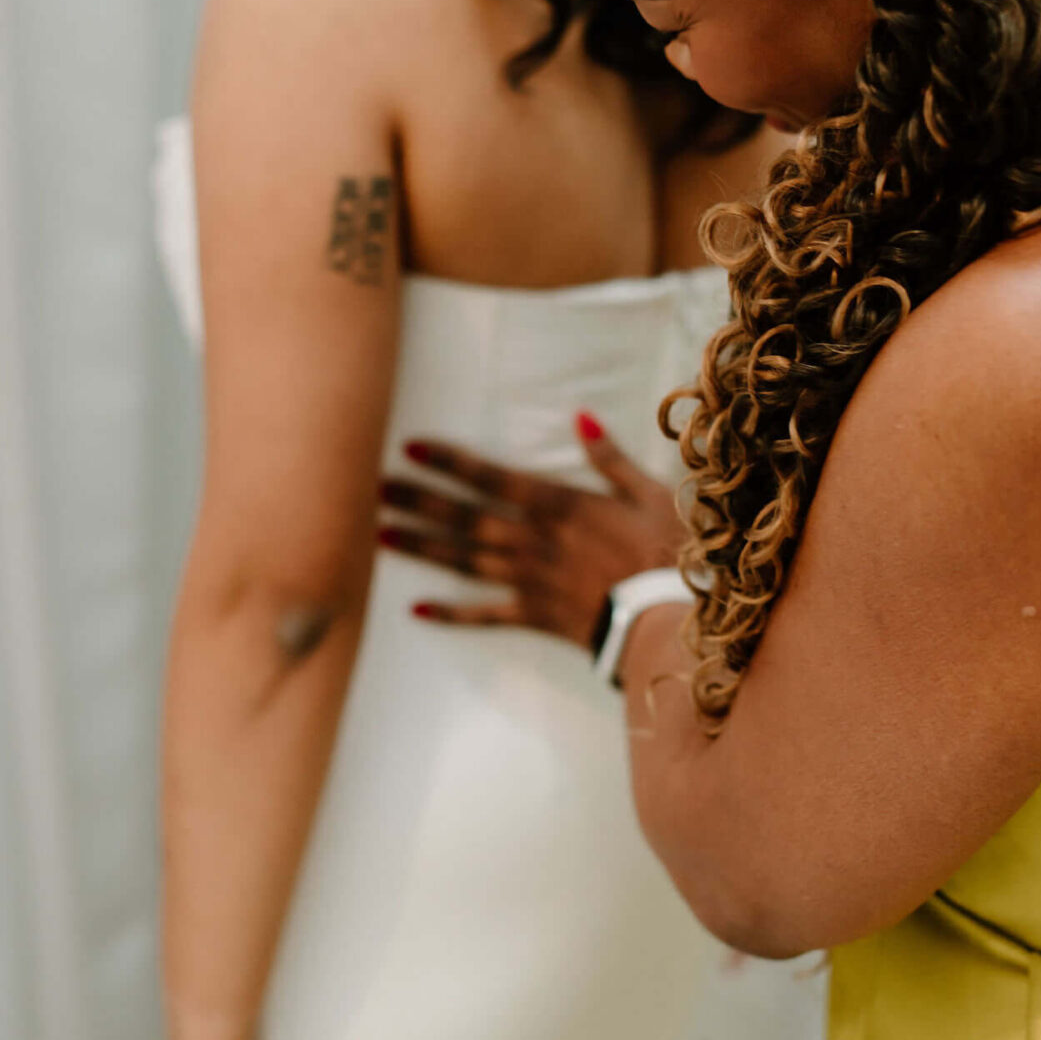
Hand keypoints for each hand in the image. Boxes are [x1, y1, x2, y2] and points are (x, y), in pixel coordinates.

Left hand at [379, 412, 681, 650]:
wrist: (666, 623)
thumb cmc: (667, 555)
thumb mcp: (649, 495)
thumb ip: (610, 459)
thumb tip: (580, 416)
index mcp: (560, 506)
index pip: (492, 478)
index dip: (450, 461)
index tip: (410, 447)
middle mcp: (533, 541)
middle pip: (465, 517)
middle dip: (418, 500)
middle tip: (374, 487)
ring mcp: (529, 580)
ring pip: (464, 560)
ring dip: (422, 547)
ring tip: (380, 533)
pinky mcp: (533, 615)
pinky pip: (485, 614)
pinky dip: (450, 613)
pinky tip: (416, 609)